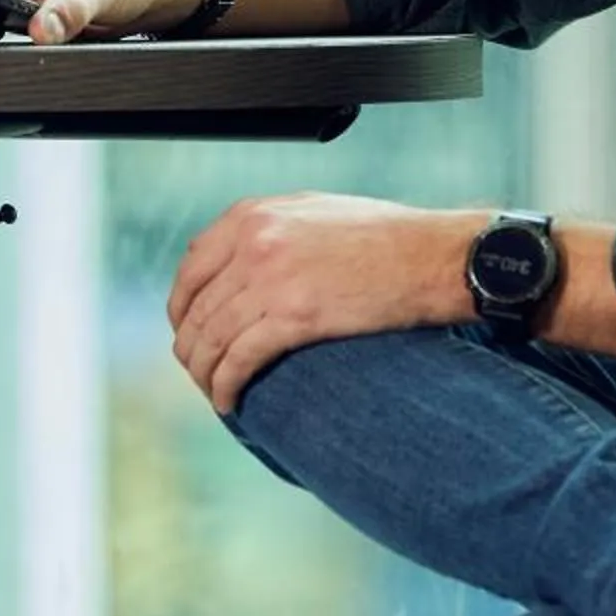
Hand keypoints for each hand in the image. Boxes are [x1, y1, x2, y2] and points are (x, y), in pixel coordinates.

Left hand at [165, 194, 482, 412]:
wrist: (432, 256)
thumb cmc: (386, 237)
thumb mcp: (315, 213)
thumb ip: (270, 228)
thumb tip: (238, 256)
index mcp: (253, 215)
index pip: (192, 266)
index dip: (182, 306)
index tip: (188, 329)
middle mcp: (253, 241)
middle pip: (195, 307)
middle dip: (190, 346)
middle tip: (198, 370)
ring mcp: (269, 278)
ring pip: (210, 338)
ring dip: (204, 373)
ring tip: (213, 392)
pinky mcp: (293, 316)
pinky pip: (238, 360)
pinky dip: (225, 387)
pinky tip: (229, 403)